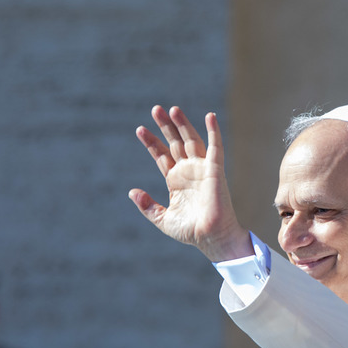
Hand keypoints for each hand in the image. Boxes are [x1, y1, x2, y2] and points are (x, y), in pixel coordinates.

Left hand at [131, 105, 252, 261]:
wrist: (210, 238)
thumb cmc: (190, 231)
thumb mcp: (162, 219)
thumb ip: (147, 206)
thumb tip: (132, 192)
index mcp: (175, 180)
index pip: (161, 155)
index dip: (151, 142)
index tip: (140, 129)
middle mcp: (188, 171)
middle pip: (174, 142)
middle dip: (165, 126)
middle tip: (155, 109)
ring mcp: (201, 168)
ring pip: (191, 140)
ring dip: (182, 124)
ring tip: (172, 109)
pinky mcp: (215, 170)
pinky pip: (215, 147)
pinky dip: (213, 131)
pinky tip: (210, 116)